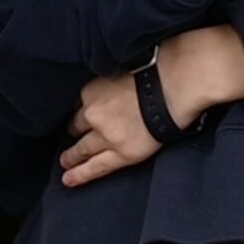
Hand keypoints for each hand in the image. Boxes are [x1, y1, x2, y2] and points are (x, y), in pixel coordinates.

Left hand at [58, 28, 243, 187]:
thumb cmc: (160, 67)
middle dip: (73, 131)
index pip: (78, 103)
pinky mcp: (122, 153)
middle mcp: (93, 113)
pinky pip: (96, 167)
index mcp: (92, 90)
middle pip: (76, 125)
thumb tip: (118, 78)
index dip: (80, 109)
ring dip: (72, 155)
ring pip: (81, 148)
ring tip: (65, 161)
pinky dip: (80, 174)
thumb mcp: (125, 64)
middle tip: (69, 137)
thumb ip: (114, 77)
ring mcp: (106, 135)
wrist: (178, 84)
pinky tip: (68, 179)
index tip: (79, 113)